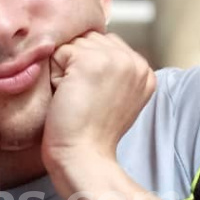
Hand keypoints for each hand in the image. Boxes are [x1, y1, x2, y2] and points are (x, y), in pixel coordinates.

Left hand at [41, 34, 171, 199]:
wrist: (83, 160)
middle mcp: (136, 62)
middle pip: (89, 39)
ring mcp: (116, 60)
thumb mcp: (110, 98)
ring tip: (73, 99)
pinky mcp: (92, 63)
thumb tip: (83, 44)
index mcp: (145, 71)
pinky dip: (54, 76)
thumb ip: (109, 71)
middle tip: (80, 101)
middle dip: (75, 65)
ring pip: (74, 44)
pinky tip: (65, 98)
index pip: (105, 43)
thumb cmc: (88, 137)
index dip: (86, 66)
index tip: (90, 99)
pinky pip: (59, 52)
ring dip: (64, 70)